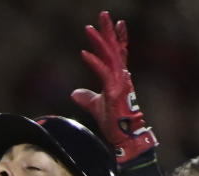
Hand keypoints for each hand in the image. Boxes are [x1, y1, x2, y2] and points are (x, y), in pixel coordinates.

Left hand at [71, 11, 156, 163]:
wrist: (124, 137)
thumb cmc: (114, 122)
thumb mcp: (97, 106)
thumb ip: (87, 97)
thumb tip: (74, 93)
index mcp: (120, 78)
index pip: (120, 53)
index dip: (118, 38)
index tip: (117, 23)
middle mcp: (122, 76)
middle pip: (115, 48)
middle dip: (109, 30)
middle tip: (103, 14)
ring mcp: (119, 82)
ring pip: (110, 56)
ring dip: (99, 40)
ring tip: (89, 28)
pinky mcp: (114, 91)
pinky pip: (103, 72)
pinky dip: (94, 62)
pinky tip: (84, 53)